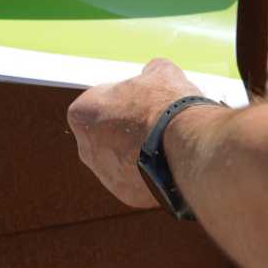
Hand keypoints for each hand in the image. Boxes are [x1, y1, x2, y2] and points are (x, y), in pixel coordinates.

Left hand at [67, 58, 202, 207]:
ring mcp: (104, 176)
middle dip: (127, 128)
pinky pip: (137, 180)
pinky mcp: (126, 195)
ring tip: (168, 143)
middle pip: (106, 134)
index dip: (122, 99)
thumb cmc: (165, 105)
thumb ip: (150, 72)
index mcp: (82, 113)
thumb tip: (153, 72)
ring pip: (121, 160)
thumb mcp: (161, 72)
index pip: (98, 102)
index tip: (142, 99)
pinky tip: (170, 162)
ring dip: (139, 152)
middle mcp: (86, 149)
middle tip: (156, 121)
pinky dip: (151, 173)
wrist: (184, 147)